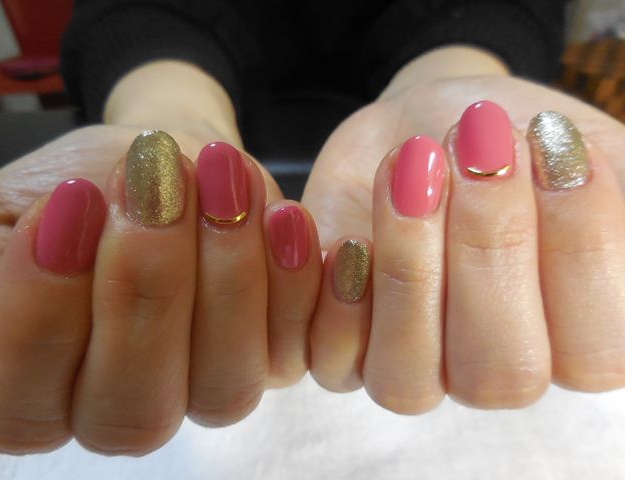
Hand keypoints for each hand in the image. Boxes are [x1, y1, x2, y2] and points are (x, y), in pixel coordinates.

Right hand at [0, 127, 324, 455]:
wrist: (160, 163)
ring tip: (218, 179)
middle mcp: (121, 409)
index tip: (70, 202)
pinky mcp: (272, 360)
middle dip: (146, 288)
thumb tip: (45, 252)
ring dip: (226, 279)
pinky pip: (292, 349)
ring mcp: (202, 392)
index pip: (21, 405)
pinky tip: (281, 217)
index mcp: (34, 391)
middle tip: (152, 184)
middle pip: (134, 411)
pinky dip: (291, 284)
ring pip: (223, 389)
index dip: (43, 311)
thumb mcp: (21, 207)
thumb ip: (9, 254)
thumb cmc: (83, 187)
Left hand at [304, 47, 624, 412]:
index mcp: (572, 339)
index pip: (596, 353)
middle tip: (478, 148)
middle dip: (489, 249)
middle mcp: (492, 367)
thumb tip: (600, 197)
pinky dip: (331, 297)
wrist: (425, 122)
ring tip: (411, 168)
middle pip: (500, 373)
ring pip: (408, 382)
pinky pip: (328, 363)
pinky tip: (337, 229)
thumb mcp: (581, 151)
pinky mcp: (343, 347)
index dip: (579, 250)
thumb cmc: (511, 140)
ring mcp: (415, 366)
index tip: (554, 144)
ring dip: (408, 270)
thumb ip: (615, 195)